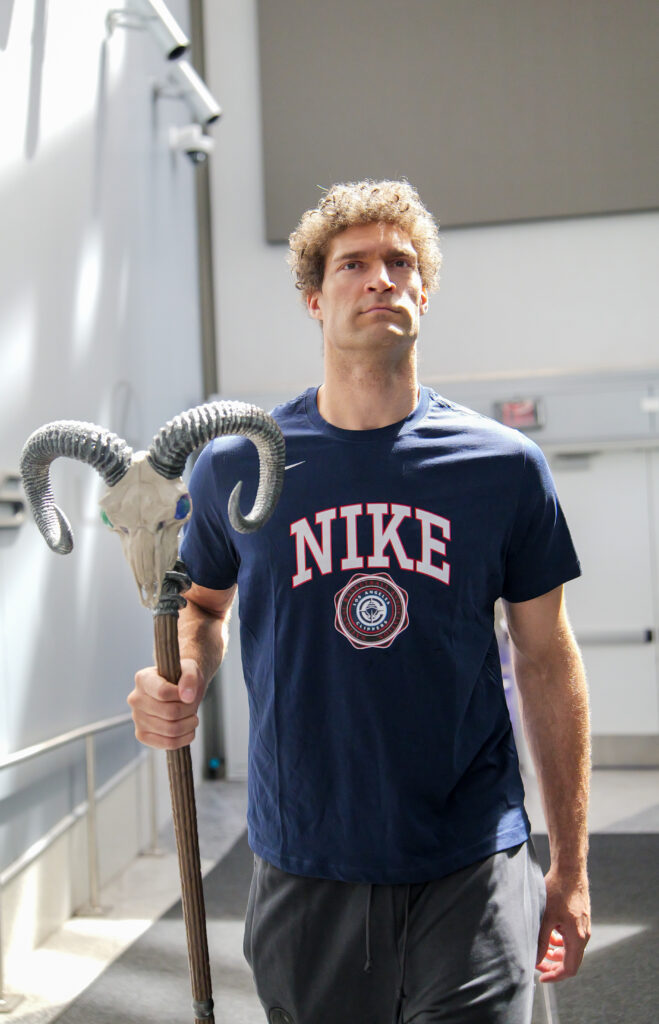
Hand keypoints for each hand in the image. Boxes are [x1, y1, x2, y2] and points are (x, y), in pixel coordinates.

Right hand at [128, 658, 205, 749]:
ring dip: (189, 724)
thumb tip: (187, 697)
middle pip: (170, 713)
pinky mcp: (142, 735)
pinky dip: (184, 738)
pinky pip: (168, 743)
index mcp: (143, 679)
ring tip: (192, 717)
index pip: (163, 692)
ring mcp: (137, 719)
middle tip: (193, 705)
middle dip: (189, 710)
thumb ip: (190, 678)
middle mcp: (135, 699)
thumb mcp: (190, 669)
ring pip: (171, 730)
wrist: (178, 691)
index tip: (189, 693)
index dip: (182, 695)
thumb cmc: (182, 678)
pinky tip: (188, 729)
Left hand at [536, 867, 590, 981]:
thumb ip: (541, 941)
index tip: (541, 977)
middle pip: (570, 960)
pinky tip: (549, 935)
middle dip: (553, 965)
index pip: (569, 968)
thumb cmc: (558, 891)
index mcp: (578, 938)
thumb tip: (535, 960)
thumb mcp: (546, 918)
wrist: (569, 870)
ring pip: (570, 949)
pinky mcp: (580, 919)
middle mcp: (584, 935)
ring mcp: (583, 927)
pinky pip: (570, 938)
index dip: (555, 976)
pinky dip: (559, 941)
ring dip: (555, 953)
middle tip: (537, 965)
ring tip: (541, 950)